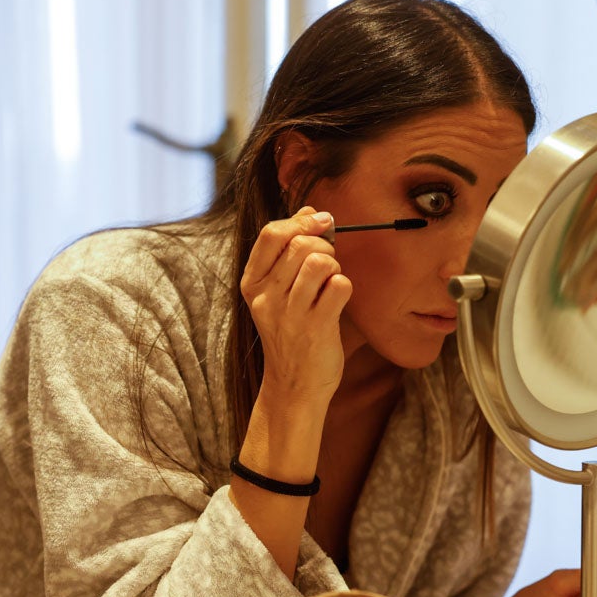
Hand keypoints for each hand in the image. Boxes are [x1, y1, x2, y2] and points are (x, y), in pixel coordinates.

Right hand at [239, 206, 351, 410]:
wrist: (294, 386)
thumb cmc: (291, 332)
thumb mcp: (278, 292)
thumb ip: (290, 250)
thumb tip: (310, 210)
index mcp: (252, 284)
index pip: (271, 234)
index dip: (301, 220)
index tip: (321, 221)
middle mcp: (266, 298)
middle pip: (300, 244)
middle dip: (323, 245)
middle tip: (327, 263)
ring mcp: (290, 314)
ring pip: (319, 261)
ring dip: (333, 265)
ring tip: (330, 282)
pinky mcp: (316, 328)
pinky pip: (340, 285)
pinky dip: (344, 287)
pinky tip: (337, 301)